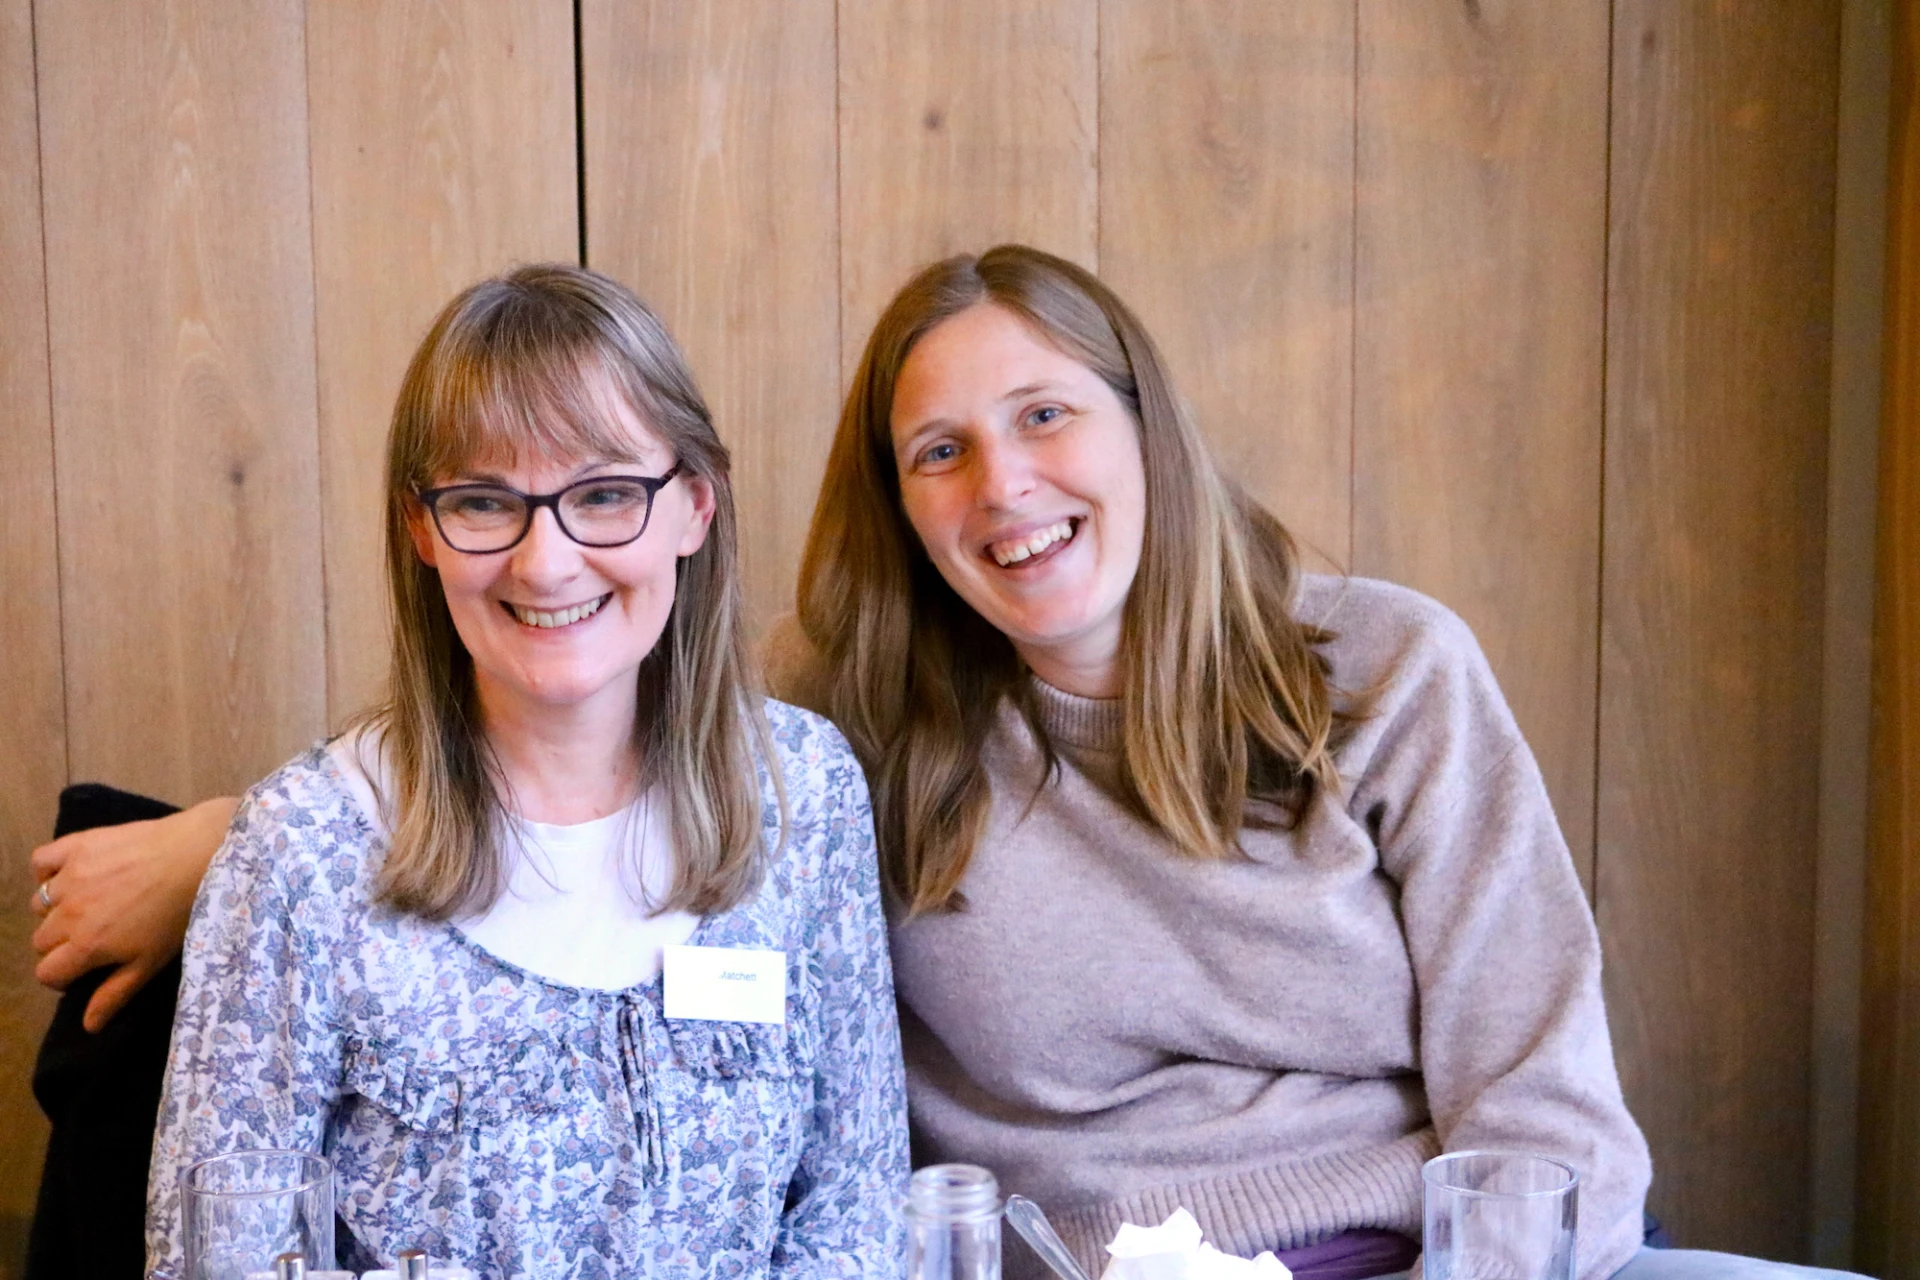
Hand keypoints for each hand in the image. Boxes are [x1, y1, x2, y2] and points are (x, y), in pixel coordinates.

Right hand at [29, 795, 236, 1030]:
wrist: (199, 856)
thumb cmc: (179, 914)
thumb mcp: (151, 962)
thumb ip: (115, 994)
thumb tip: (87, 1027)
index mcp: (85, 946)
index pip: (47, 973)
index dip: (64, 975)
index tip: (87, 966)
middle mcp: (68, 914)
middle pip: (41, 940)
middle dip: (61, 944)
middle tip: (94, 933)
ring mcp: (69, 878)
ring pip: (40, 904)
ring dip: (57, 909)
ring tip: (90, 904)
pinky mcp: (77, 846)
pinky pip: (41, 861)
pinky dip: (48, 870)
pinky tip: (72, 875)